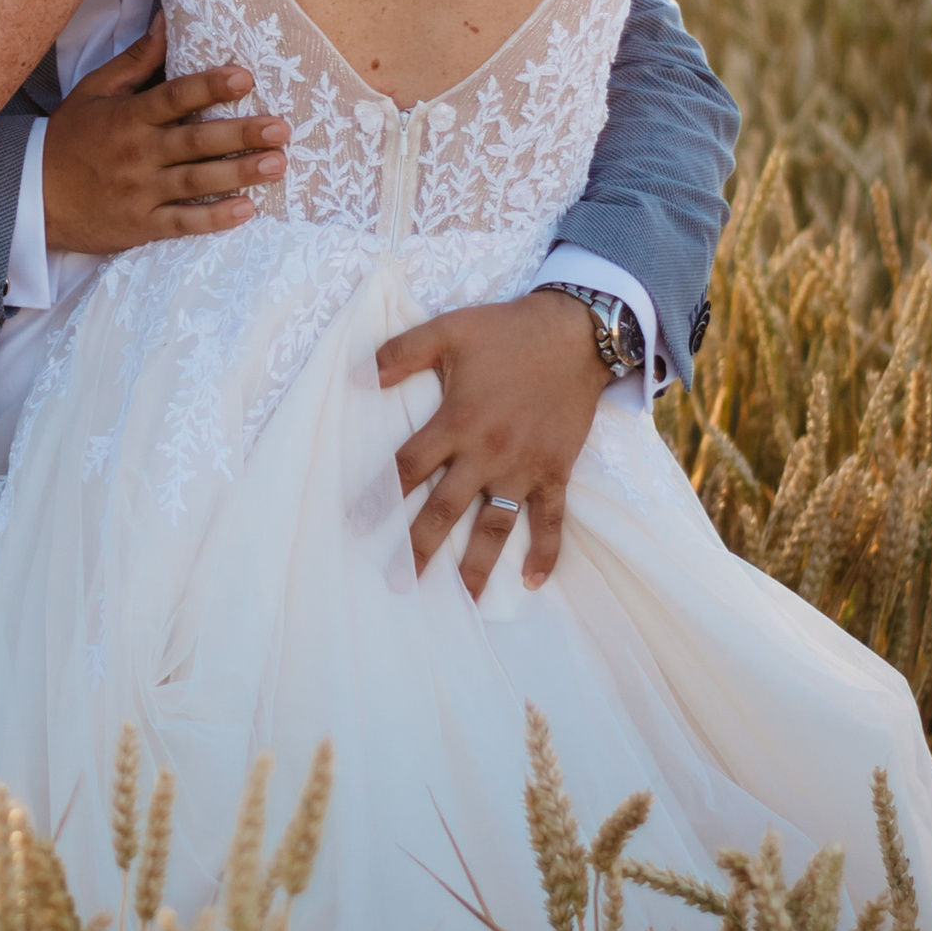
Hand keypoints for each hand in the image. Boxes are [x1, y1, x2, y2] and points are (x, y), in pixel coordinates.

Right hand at [40, 20, 289, 253]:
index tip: (246, 78)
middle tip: (280, 128)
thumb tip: (167, 19)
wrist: (32, 198)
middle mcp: (137, 153)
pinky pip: (182, 223)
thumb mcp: (94, 92)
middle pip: (195, 141)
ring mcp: (140, 191)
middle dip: (240, 134)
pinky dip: (214, 218)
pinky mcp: (141, 225)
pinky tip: (246, 210)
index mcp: (128, 117)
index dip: (210, 86)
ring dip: (239, 173)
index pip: (174, 97)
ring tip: (277, 165)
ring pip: (196, 181)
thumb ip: (136, 61)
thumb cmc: (69, 139)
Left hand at [377, 290, 611, 598]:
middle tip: (400, 582)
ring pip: (495, 526)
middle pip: (445, 509)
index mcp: (457, 421)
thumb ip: (403, 351)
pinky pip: (552, 520)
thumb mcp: (449, 329)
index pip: (408, 467)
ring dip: (478, 565)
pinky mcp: (556, 471)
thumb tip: (362, 375)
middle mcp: (487, 453)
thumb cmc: (507, 332)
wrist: (576, 334)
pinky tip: (533, 581)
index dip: (380, 496)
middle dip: (419, 548)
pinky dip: (545, 551)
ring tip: (462, 600)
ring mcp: (524, 468)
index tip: (355, 525)